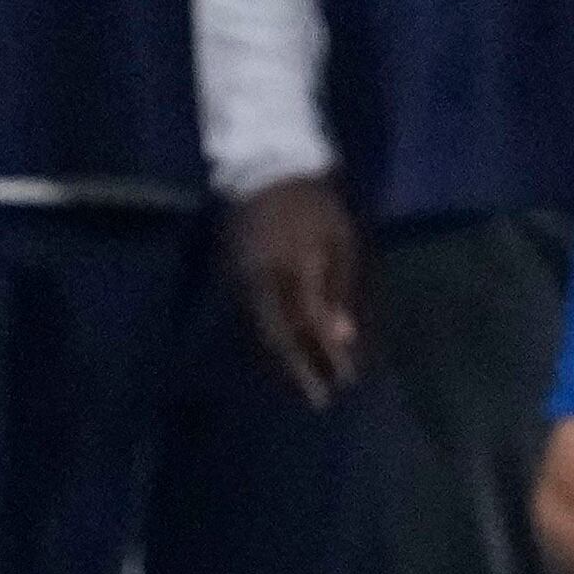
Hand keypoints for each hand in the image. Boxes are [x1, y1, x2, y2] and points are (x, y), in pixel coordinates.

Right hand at [232, 174, 367, 406]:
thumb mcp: (339, 241)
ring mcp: (240, 281)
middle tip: (318, 401)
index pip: (306, 329)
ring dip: (282, 362)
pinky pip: (250, 319)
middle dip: (298, 373)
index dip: (323, 359)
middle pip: (276, 339)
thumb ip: (339, 290)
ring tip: (304, 385)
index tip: (343, 384)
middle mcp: (259, 284)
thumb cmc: (314, 206)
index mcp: (290, 272)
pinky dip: (270, 340)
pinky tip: (285, 352)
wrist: (264, 171)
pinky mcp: (230, 278)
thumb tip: (342, 339)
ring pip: (260, 334)